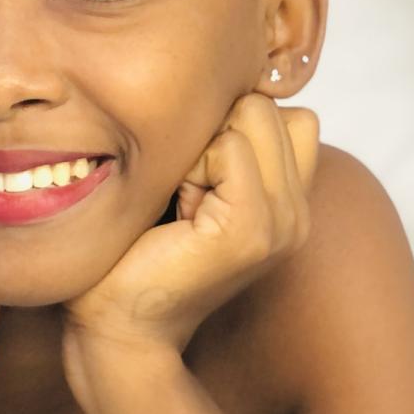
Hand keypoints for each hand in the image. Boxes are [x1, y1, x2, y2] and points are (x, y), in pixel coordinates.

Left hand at [64, 95, 319, 360]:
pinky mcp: (252, 229)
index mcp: (287, 202)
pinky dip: (192, 166)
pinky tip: (175, 211)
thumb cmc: (130, 255)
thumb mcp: (184, 188)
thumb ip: (220, 147)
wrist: (115, 328)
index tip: (190, 179)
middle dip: (214, 130)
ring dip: (200, 147)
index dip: (226, 126)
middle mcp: (298, 212)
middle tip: (180, 191)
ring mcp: (283, 223)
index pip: (286, 112)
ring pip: (254, 116)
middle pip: (272, 106)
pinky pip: (231, 149)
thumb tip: (225, 85)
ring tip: (178, 202)